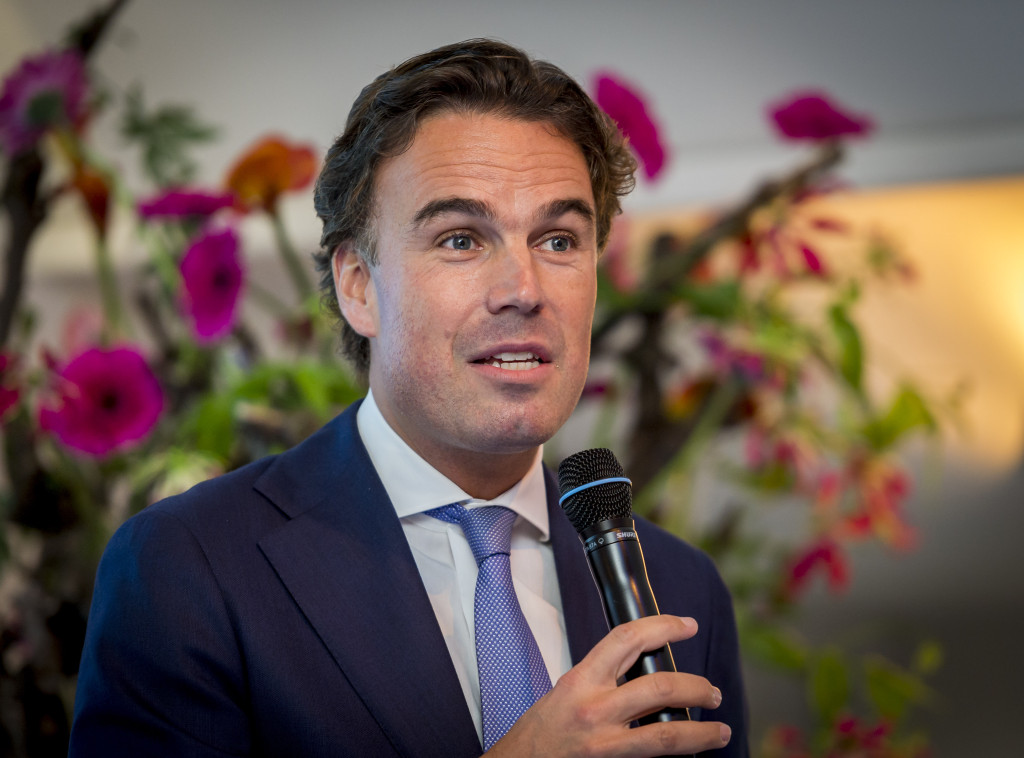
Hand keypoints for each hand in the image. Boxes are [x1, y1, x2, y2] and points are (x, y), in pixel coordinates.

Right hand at [485, 615, 729, 756]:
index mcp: (582, 679)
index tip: (687, 625)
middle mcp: (595, 708)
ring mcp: (604, 742)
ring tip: (719, 730)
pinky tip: (692, 752)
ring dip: (701, 731)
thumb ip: (603, 677)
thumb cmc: (541, 730)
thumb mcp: (568, 689)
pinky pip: (652, 757)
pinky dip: (678, 753)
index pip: (628, 639)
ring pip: (667, 734)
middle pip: (660, 687)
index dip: (663, 626)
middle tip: (712, 692)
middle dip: (696, 687)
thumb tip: (643, 666)